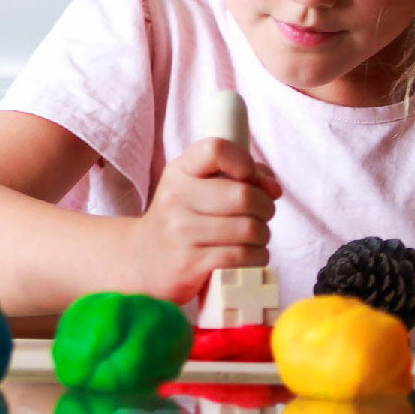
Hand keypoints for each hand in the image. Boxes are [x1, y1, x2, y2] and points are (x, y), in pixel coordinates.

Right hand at [126, 138, 280, 304]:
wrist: (141, 261)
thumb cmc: (181, 219)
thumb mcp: (197, 187)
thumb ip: (240, 176)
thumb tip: (273, 188)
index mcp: (179, 171)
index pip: (216, 150)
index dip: (244, 162)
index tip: (249, 177)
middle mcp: (176, 198)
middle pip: (244, 195)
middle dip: (266, 207)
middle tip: (262, 214)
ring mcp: (181, 232)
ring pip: (249, 229)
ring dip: (263, 235)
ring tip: (255, 237)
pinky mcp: (190, 264)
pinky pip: (243, 256)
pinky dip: (257, 257)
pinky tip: (249, 255)